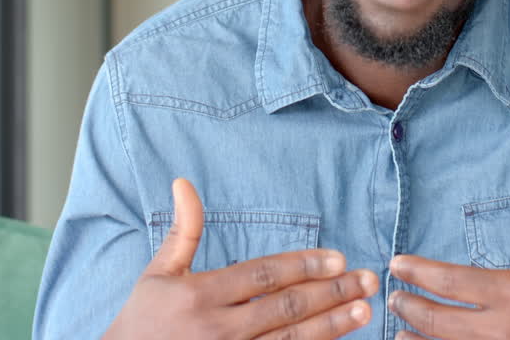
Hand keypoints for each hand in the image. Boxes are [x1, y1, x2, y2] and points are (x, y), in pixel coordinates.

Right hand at [104, 178, 378, 338]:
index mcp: (200, 294)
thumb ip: (183, 231)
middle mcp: (218, 328)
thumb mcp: (157, 273)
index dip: (303, 266)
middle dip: (331, 293)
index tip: (338, 259)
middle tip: (368, 281)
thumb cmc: (142, 321)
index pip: (263, 276)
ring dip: (332, 326)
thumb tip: (184, 183)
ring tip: (364, 311)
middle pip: (286, 308)